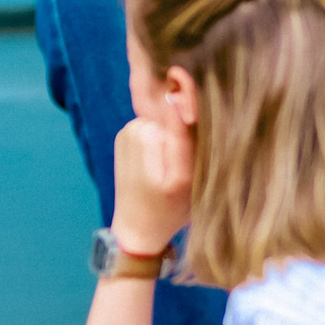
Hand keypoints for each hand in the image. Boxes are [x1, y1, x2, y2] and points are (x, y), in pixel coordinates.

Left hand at [110, 114, 193, 262]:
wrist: (136, 230)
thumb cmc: (168, 211)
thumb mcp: (184, 176)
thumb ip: (183, 135)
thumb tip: (176, 93)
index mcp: (150, 133)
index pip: (180, 105)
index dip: (196, 115)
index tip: (199, 136)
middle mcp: (135, 126)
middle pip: (172, 114)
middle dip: (185, 133)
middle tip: (188, 165)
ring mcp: (126, 131)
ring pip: (162, 122)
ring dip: (172, 139)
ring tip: (174, 168)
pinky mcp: (124, 138)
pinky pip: (152, 130)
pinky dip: (161, 143)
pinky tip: (161, 166)